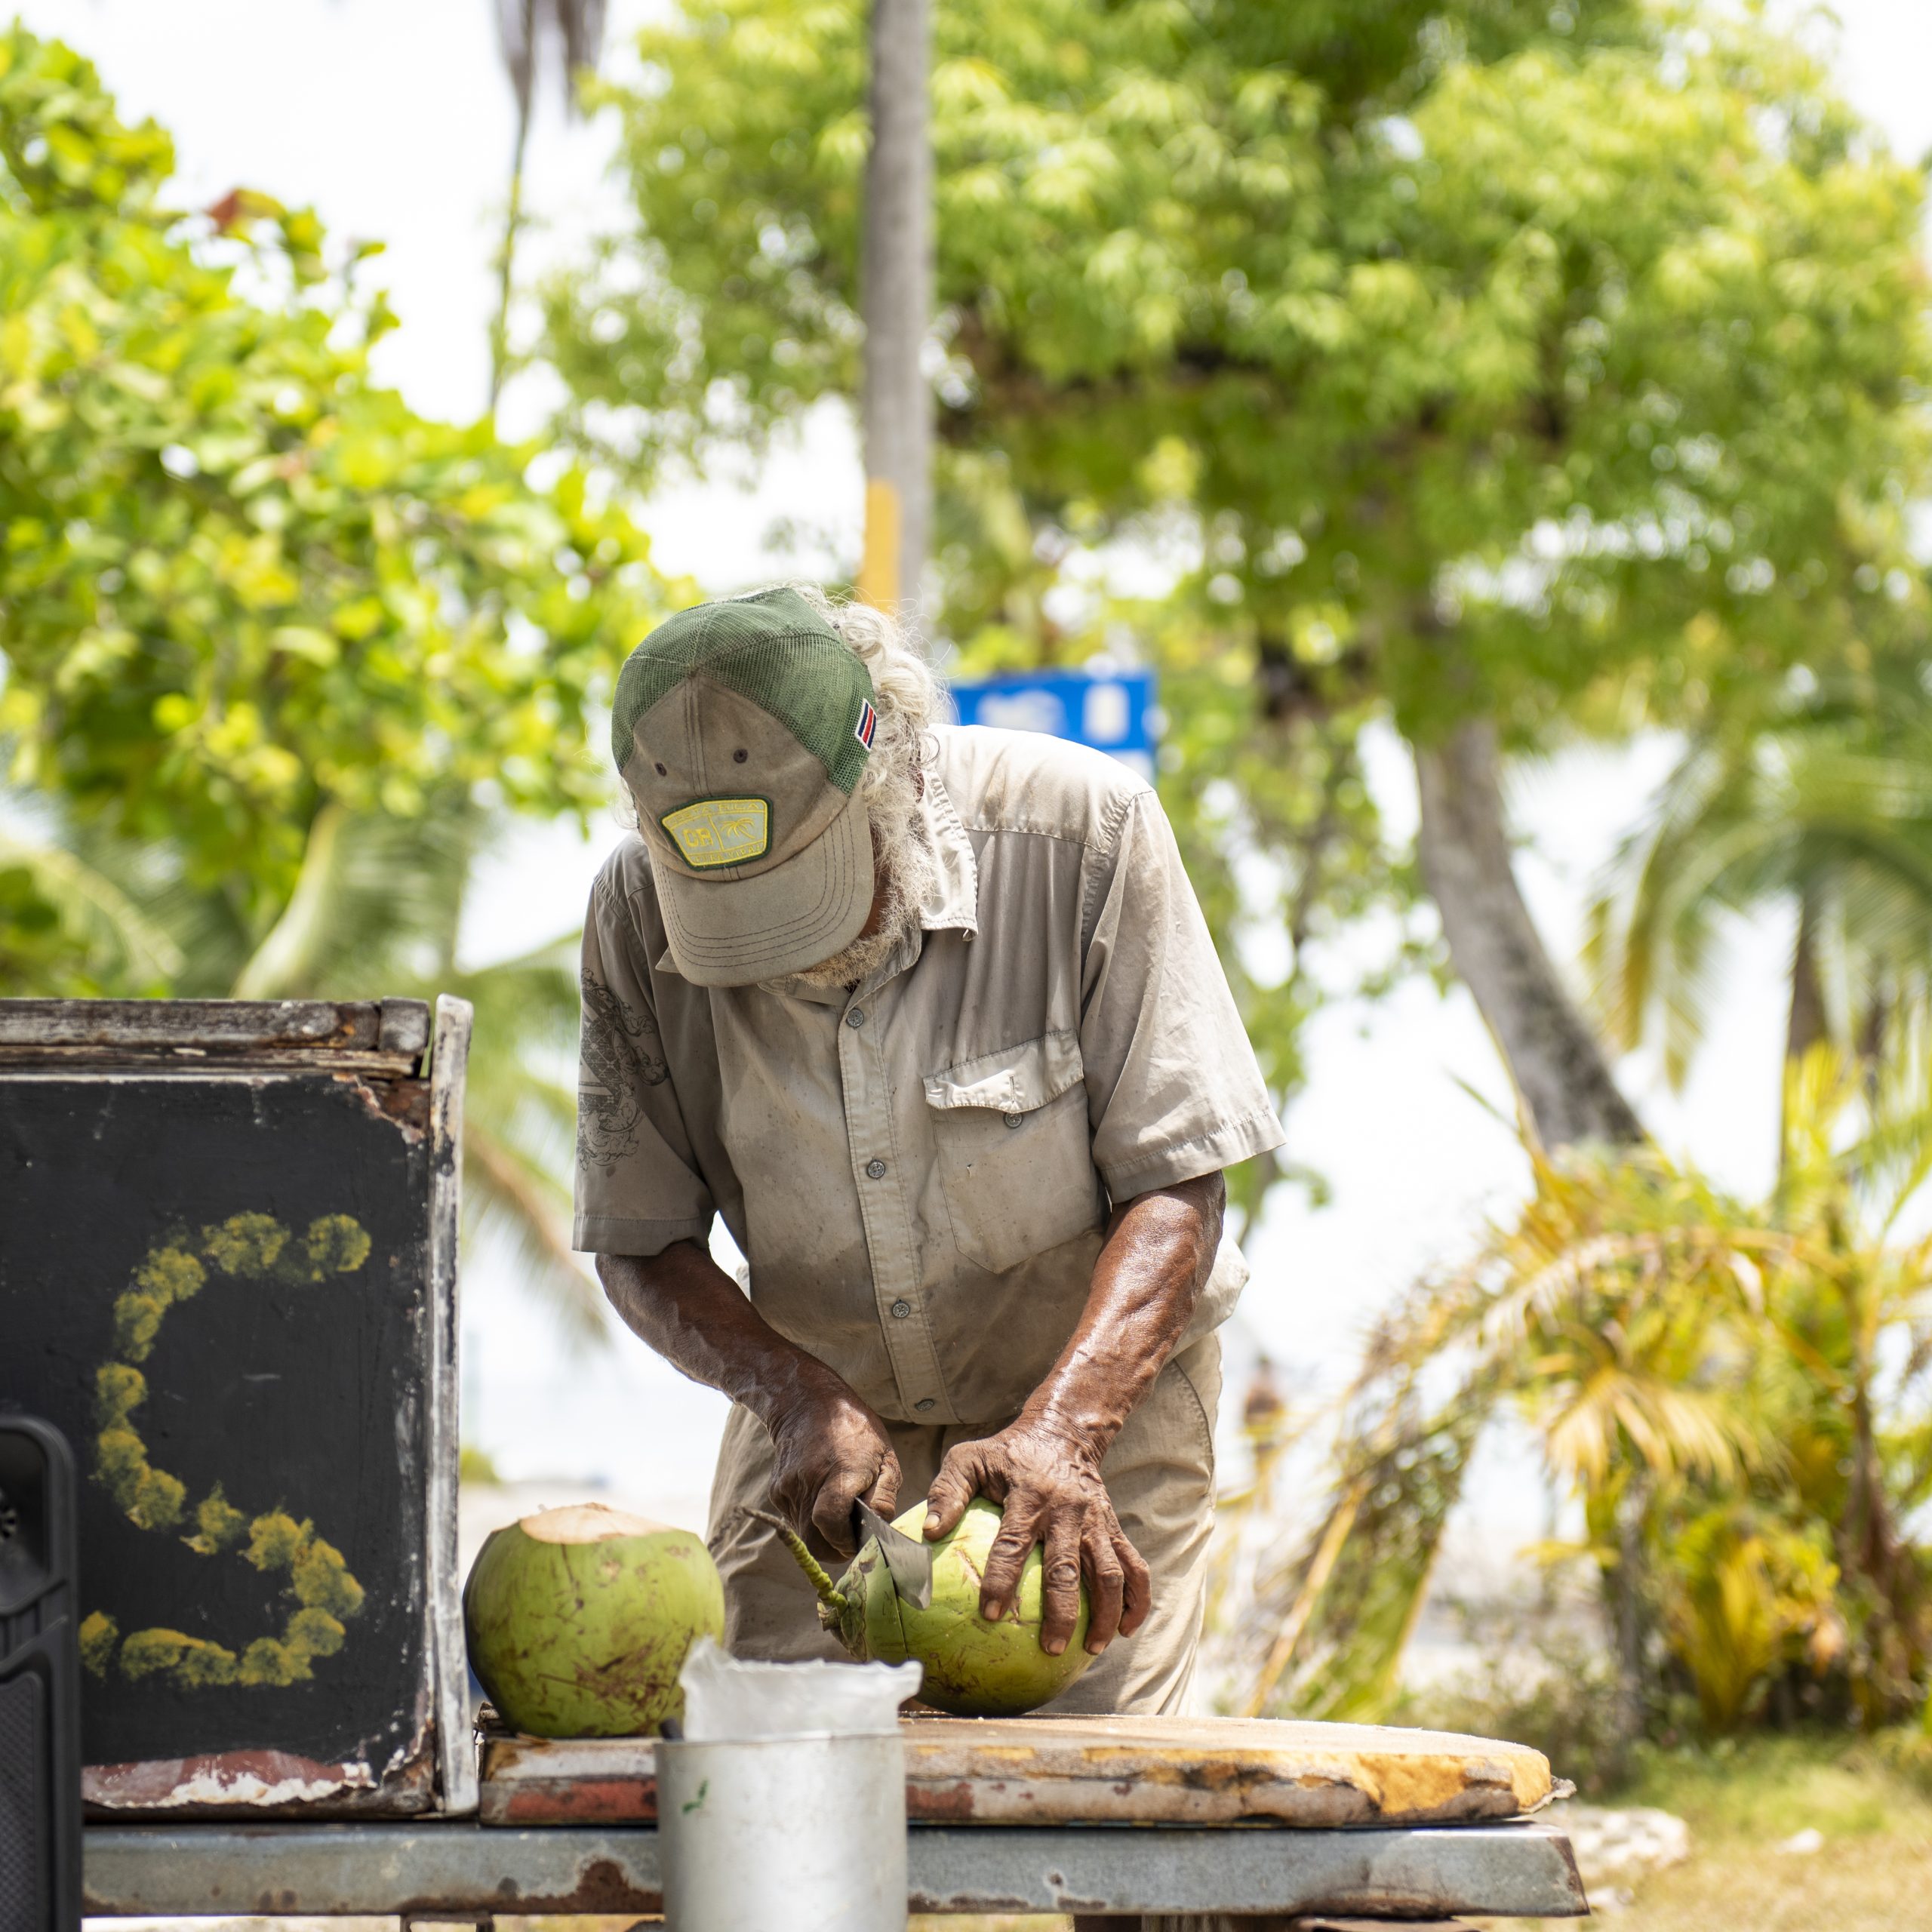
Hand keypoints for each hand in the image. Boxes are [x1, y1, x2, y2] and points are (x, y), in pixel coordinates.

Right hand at [767, 1383, 900, 1558]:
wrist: (808, 1404)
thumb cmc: (855, 1431)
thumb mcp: (884, 1457)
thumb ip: (884, 1496)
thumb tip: (879, 1528)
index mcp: (840, 1472)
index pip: (830, 1522)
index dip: (845, 1541)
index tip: (858, 1540)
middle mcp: (808, 1482)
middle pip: (814, 1541)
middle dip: (834, 1550)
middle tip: (851, 1540)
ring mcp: (788, 1487)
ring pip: (804, 1534)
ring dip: (822, 1536)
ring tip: (840, 1515)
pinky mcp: (777, 1491)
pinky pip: (794, 1520)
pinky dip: (810, 1521)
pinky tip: (823, 1501)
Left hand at [923, 1422, 1149, 1656]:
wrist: (1063, 1433)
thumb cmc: (1007, 1454)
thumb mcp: (969, 1459)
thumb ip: (947, 1491)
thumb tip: (928, 1532)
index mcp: (1029, 1495)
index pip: (1013, 1543)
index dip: (1002, 1580)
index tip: (991, 1615)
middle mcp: (1067, 1511)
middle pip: (1068, 1568)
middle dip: (1062, 1612)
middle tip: (1050, 1648)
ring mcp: (1096, 1521)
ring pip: (1110, 1572)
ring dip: (1106, 1613)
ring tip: (1094, 1649)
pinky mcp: (1113, 1527)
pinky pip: (1134, 1565)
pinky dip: (1137, 1599)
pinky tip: (1128, 1629)